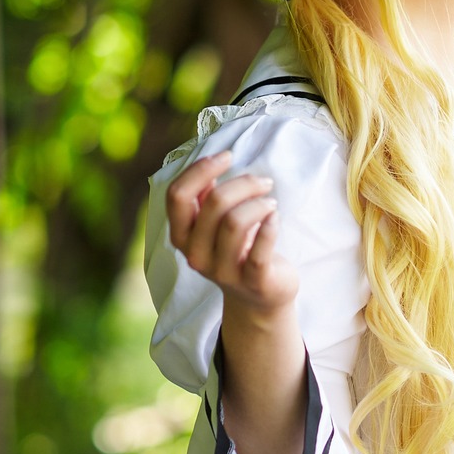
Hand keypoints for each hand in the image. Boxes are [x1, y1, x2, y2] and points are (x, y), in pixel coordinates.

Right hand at [165, 149, 298, 315]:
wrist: (258, 297)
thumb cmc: (237, 250)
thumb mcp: (214, 224)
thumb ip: (206, 198)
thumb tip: (208, 165)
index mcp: (182, 235)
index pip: (178, 195)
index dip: (201, 169)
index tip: (228, 156)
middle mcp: (195, 254)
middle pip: (214, 203)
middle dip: (243, 183)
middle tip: (264, 183)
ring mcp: (222, 270)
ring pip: (235, 222)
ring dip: (259, 203)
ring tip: (271, 203)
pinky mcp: (252, 280)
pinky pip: (260, 248)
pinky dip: (271, 225)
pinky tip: (275, 217)